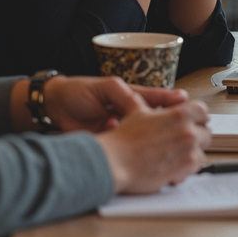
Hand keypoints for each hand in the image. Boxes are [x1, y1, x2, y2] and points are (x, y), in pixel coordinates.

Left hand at [39, 75, 191, 134]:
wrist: (54, 108)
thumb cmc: (78, 92)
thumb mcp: (101, 87)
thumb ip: (119, 90)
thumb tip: (135, 99)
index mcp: (131, 99)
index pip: (157, 100)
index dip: (171, 102)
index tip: (183, 102)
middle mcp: (130, 116)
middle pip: (155, 122)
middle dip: (164, 125)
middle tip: (174, 124)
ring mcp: (122, 131)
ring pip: (143, 138)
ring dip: (144, 137)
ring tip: (137, 130)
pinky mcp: (111, 144)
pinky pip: (125, 149)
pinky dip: (127, 149)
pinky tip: (121, 140)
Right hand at [100, 99, 212, 194]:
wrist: (115, 162)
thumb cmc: (123, 139)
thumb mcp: (136, 112)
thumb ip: (147, 104)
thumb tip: (144, 99)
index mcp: (179, 113)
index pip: (202, 111)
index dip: (198, 118)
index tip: (194, 123)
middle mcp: (187, 130)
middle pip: (206, 133)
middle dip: (197, 139)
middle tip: (184, 144)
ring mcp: (189, 149)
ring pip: (202, 152)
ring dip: (191, 156)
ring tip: (176, 159)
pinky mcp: (186, 167)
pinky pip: (195, 168)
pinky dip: (186, 170)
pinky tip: (173, 170)